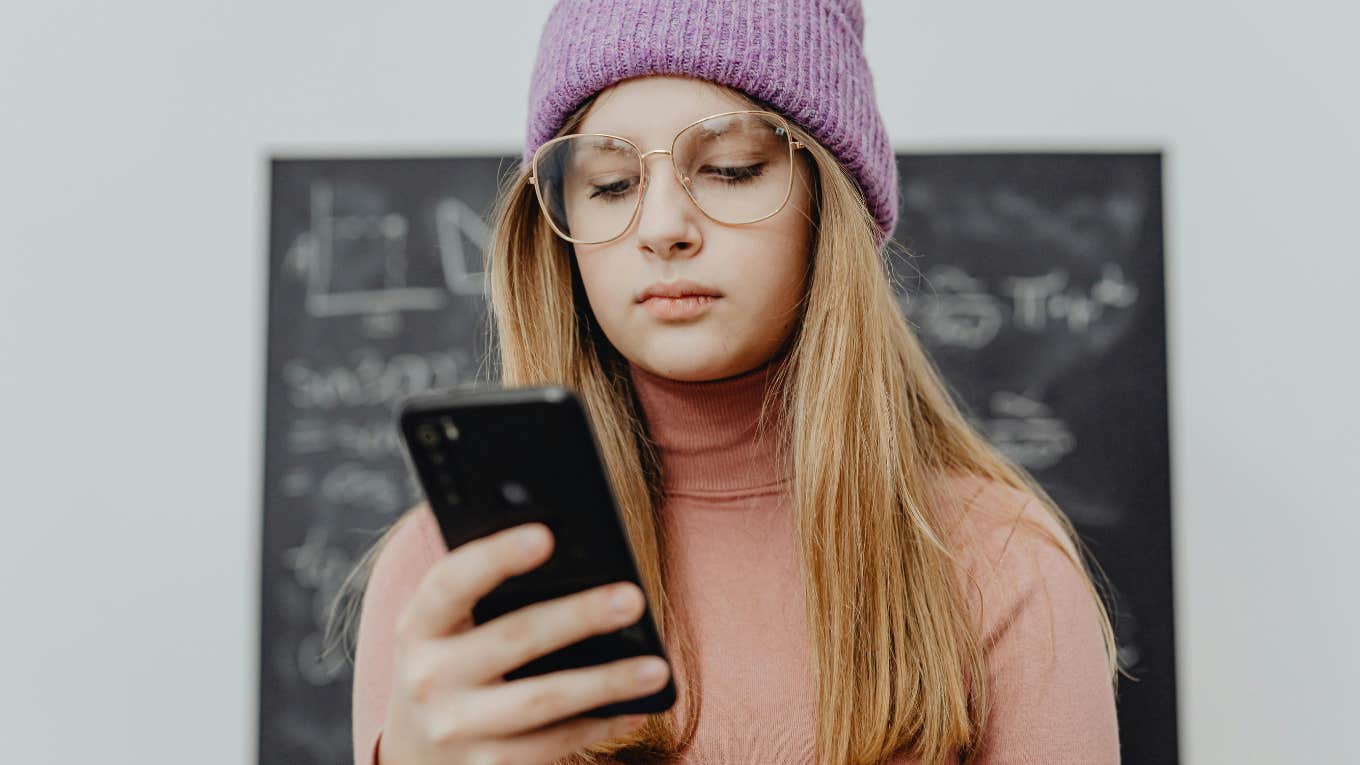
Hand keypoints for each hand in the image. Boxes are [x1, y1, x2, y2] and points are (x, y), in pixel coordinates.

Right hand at [377, 520, 668, 764]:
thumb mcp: (448, 629)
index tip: (545, 535)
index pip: (451, 582)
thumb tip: (572, 553)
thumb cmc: (452, 665)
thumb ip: (488, 593)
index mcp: (418, 626)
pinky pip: (554, 743)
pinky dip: (600, 724)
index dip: (496, 556)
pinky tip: (637, 706)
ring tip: (656, 666)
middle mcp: (428, 677)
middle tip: (631, 597)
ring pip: (542, 701)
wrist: (416, 755)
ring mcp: (456, 728)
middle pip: (513, 638)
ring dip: (605, 682)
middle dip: (577, 616)